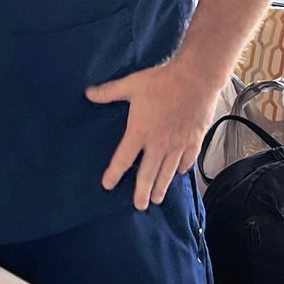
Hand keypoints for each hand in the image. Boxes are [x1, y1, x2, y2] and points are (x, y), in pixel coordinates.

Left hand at [87, 57, 221, 210]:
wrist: (195, 78)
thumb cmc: (162, 81)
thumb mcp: (131, 85)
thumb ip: (109, 92)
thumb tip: (88, 93)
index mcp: (140, 132)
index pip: (124, 159)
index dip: (114, 173)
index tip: (108, 185)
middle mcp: (158, 143)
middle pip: (148, 173)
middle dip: (143, 191)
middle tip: (140, 205)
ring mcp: (178, 143)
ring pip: (168, 171)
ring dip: (162, 186)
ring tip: (158, 199)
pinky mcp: (194, 139)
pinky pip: (187, 159)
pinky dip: (183, 168)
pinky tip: (180, 173)